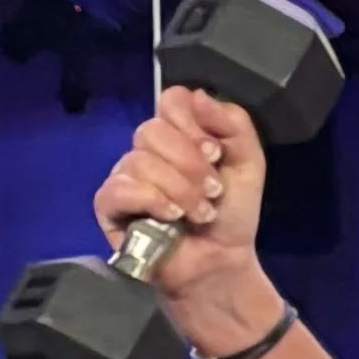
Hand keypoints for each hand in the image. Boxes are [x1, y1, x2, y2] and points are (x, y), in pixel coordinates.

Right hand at [93, 84, 282, 353]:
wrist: (221, 263)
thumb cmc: (232, 214)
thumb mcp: (248, 163)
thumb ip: (233, 124)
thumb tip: (198, 95)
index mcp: (180, 134)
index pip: (171, 101)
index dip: (192, 123)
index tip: (215, 153)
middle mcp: (148, 150)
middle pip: (152, 130)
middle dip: (190, 163)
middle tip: (213, 192)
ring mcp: (126, 176)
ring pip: (139, 160)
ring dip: (179, 189)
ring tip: (200, 214)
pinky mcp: (110, 205)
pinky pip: (120, 187)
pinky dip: (151, 199)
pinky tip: (170, 216)